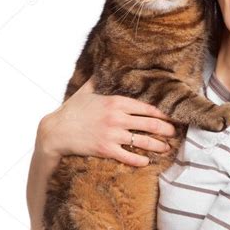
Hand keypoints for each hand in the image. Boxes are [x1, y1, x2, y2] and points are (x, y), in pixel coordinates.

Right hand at [38, 76, 176, 166]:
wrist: (55, 131)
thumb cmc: (71, 111)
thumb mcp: (85, 91)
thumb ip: (98, 81)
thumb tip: (103, 67)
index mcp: (115, 102)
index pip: (146, 107)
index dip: (162, 114)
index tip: (171, 117)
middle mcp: (117, 117)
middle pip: (150, 124)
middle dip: (165, 129)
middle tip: (174, 134)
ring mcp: (112, 134)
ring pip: (143, 141)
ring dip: (158, 146)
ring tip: (166, 148)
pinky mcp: (105, 149)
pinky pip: (128, 156)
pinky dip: (140, 160)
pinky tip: (146, 161)